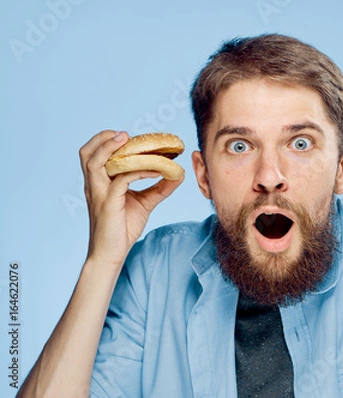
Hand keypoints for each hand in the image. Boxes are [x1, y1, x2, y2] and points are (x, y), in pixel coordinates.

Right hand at [79, 130, 183, 268]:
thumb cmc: (123, 228)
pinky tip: (156, 170)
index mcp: (98, 182)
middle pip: (87, 153)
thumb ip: (159, 188)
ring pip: (96, 162)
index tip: (134, 137)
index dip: (111, 142)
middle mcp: (94, 185)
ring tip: (131, 140)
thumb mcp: (144, 203)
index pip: (97, 154)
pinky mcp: (107, 204)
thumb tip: (177, 174)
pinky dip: (139, 170)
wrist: (112, 254)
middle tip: (126, 134)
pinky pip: (121, 179)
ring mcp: (98, 194)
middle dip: (103, 139)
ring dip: (113, 148)